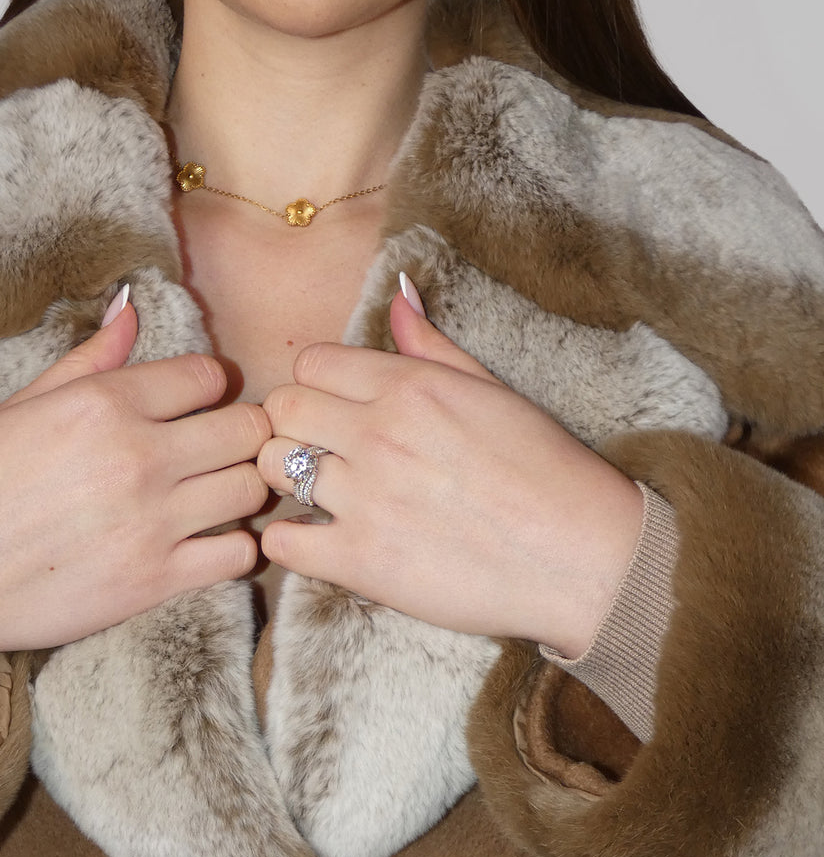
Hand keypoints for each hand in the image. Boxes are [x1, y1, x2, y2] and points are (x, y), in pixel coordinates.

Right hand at [0, 292, 270, 679]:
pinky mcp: (155, 581)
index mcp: (102, 405)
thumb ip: (87, 360)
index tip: (195, 407)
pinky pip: (240, 556)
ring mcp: (151, 522)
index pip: (207, 375)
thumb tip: (131, 307)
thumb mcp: (20, 408)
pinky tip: (209, 543)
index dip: (209, 388)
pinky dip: (236, 549)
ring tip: (215, 494)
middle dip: (241, 434)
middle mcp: (136, 458)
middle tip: (218, 449)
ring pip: (252, 489)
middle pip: (247, 429)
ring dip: (243, 488)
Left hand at [258, 278, 642, 655]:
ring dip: (287, 483)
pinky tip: (320, 542)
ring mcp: (367, 498)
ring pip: (272, 469)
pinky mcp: (362, 561)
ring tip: (322, 498)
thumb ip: (432, 348)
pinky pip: (280, 541)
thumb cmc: (547, 473)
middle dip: (294, 429)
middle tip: (323, 455)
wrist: (584, 559)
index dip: (317, 388)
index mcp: (411, 387)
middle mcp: (380, 434)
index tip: (337, 414)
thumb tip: (396, 295)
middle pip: (283, 410)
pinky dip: (289, 542)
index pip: (311, 364)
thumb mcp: (493, 392)